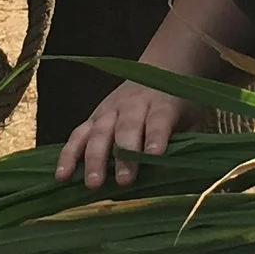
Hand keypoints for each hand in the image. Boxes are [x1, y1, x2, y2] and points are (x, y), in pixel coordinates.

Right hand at [56, 80, 194, 190]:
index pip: (158, 119)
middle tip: (124, 180)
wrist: (161, 69)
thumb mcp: (193, 117)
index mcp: (162, 104)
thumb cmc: (180, 103)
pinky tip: (61, 175)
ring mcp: (110, 111)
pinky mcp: (93, 118)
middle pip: (126, 129)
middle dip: (124, 155)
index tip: (156, 154)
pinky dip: (68, 155)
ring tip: (92, 184)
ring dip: (94, 159)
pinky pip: (78, 135)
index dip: (156, 135)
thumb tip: (186, 174)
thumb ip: (188, 141)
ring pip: (98, 132)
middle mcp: (133, 105)